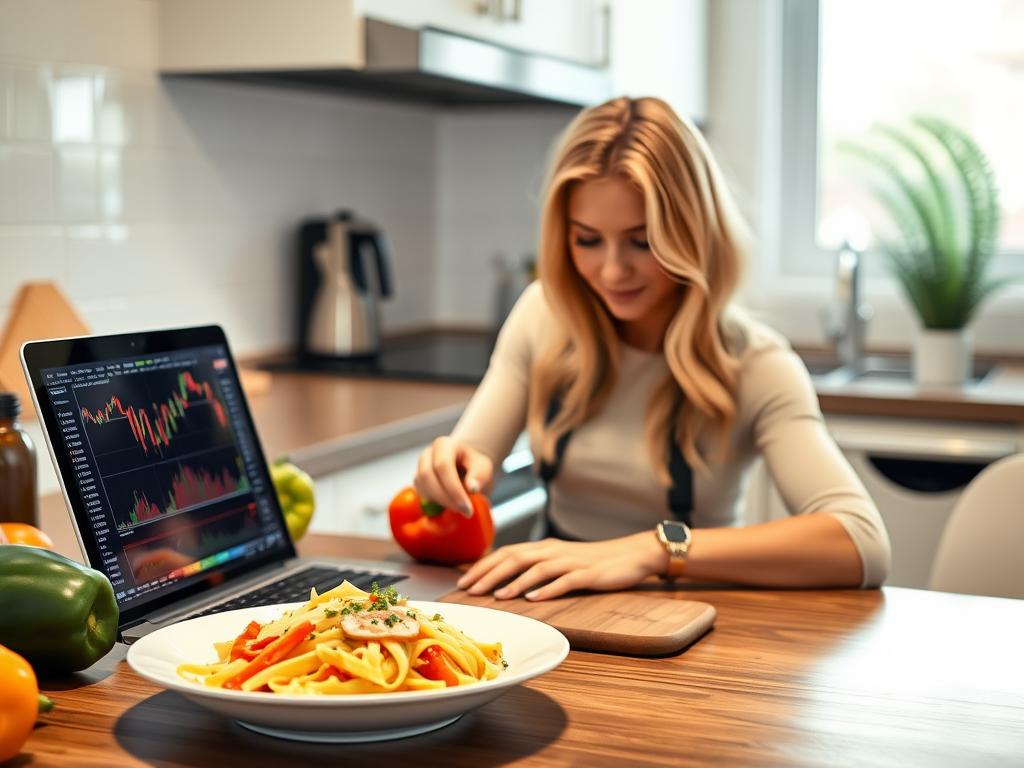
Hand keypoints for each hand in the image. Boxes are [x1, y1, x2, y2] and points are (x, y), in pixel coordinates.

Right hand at [414, 437, 493, 517]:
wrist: (466, 465)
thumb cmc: (475, 465)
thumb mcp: (483, 467)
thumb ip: (479, 475)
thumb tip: (472, 488)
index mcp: (444, 445)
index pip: (443, 466)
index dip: (453, 489)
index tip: (467, 508)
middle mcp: (428, 454)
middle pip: (427, 476)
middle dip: (446, 498)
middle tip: (465, 512)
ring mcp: (420, 467)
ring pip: (423, 488)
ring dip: (441, 502)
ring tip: (461, 508)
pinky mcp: (418, 481)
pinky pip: (422, 495)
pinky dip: (436, 504)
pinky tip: (451, 505)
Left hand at [455, 532, 666, 600]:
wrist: (633, 555)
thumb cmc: (595, 562)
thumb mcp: (562, 561)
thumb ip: (538, 566)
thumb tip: (508, 579)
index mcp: (545, 547)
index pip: (507, 553)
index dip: (484, 566)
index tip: (464, 581)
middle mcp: (553, 551)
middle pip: (515, 558)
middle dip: (489, 573)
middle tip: (469, 589)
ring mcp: (571, 561)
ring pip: (536, 568)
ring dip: (514, 582)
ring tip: (496, 596)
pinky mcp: (588, 574)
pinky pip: (564, 581)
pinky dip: (546, 589)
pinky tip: (532, 599)